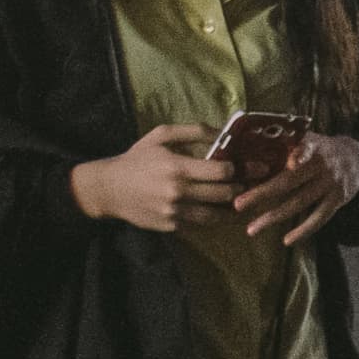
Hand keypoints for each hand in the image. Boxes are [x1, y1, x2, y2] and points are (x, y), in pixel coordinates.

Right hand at [69, 125, 231, 232]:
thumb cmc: (138, 158)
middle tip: (249, 183)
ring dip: (231, 208)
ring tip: (240, 200)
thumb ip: (194, 131)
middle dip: (240, 188)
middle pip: (224, 194)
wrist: (110, 188)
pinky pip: (200, 224)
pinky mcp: (171, 226)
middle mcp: (178, 192)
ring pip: (216, 215)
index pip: (221, 172)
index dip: (238, 169)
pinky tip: (219, 210)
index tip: (247, 166)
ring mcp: (175, 212)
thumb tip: (223, 132)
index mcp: (177, 166)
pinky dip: (212, 218)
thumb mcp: (161, 135)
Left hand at [237, 132, 358, 246]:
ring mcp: (331, 185)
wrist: (358, 158)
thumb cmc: (322, 148)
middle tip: (238, 205)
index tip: (290, 163)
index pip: (306, 149)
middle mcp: (323, 166)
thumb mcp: (311, 138)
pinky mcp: (338, 200)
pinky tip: (287, 241)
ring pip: (299, 203)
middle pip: (289, 182)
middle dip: (262, 194)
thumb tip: (252, 146)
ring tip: (252, 229)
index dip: (299, 155)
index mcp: (313, 147)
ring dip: (274, 217)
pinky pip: (319, 218)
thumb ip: (288, 142)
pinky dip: (303, 230)